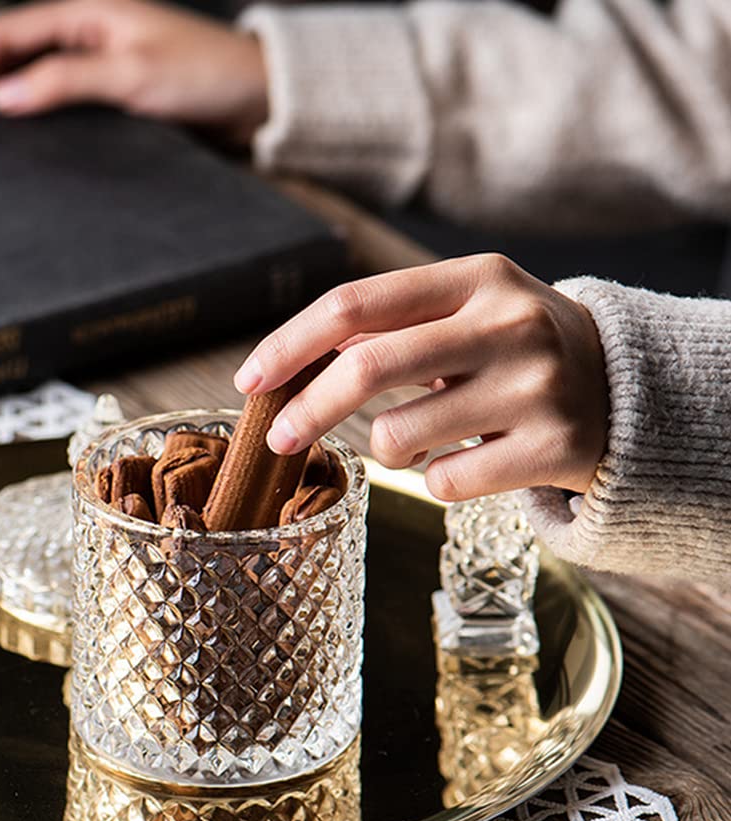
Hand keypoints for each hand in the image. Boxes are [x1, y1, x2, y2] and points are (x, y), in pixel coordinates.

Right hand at [0, 0, 268, 142]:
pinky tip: (36, 145)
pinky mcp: (124, 96)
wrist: (259, 100)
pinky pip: (72, 104)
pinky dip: (46, 120)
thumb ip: (65, 82)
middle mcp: (93, 33)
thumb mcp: (130, 76)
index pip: (8, 32)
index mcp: (89, 12)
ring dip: (10, 102)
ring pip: (42, 79)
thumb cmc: (205, 77)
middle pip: (18, 52)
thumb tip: (1, 96)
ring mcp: (108, 64)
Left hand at [234, 254, 608, 499]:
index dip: (290, 343)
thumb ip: (391, 327)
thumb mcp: (468, 313)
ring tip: (421, 439)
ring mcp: (535, 386)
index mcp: (477, 278)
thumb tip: (297, 359)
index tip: (250, 379)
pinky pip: (442, 483)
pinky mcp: (552, 448)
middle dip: (307, 410)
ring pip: (398, 436)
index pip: (356, 303)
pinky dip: (435, 480)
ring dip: (387, 449)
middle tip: (279, 439)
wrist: (628, 392)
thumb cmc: (518, 351)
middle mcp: (509, 323)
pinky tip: (471, 460)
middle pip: (367, 368)